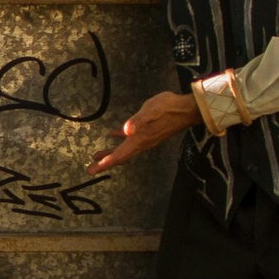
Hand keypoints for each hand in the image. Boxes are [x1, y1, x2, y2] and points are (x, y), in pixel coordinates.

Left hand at [86, 90, 201, 175]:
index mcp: (139, 140)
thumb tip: (125, 130)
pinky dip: (120, 140)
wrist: (187, 109)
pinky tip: (114, 135)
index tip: (91, 170)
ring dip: (111, 154)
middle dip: (105, 163)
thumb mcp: (150, 111)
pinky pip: (131, 140)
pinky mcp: (148, 132)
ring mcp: (146, 139)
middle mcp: (142, 143)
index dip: (105, 163)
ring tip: (97, 155)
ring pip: (125, 150)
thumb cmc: (167, 108)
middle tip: (90, 169)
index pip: (119, 155)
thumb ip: (138, 121)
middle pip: (120, 157)